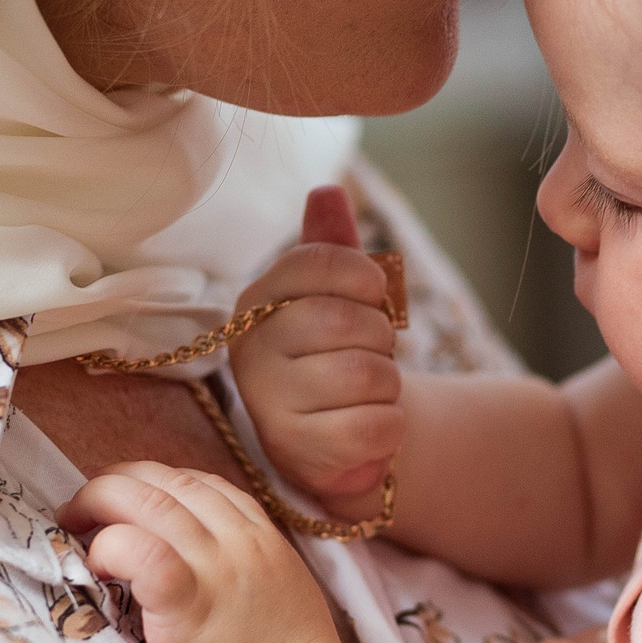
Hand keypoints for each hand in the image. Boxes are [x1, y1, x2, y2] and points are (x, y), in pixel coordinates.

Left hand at [62, 462, 350, 642]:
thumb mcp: (280, 596)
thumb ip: (241, 567)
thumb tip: (185, 559)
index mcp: (264, 538)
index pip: (198, 483)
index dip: (151, 484)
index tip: (123, 505)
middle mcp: (241, 541)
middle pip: (166, 481)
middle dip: (114, 485)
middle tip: (81, 511)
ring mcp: (217, 568)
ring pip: (146, 501)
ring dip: (97, 504)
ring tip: (73, 529)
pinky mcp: (188, 603)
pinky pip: (139, 549)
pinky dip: (109, 546)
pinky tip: (95, 567)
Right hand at [230, 185, 404, 517]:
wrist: (342, 441)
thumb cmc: (341, 357)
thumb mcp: (340, 298)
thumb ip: (334, 247)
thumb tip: (326, 191)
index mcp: (259, 301)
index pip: (315, 262)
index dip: (363, 276)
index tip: (375, 293)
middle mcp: (251, 348)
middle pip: (344, 320)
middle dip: (380, 339)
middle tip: (371, 356)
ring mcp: (268, 402)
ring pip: (366, 374)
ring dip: (388, 386)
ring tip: (367, 395)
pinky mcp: (296, 451)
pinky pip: (375, 425)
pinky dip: (390, 428)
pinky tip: (369, 429)